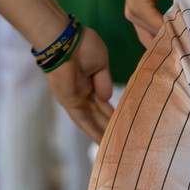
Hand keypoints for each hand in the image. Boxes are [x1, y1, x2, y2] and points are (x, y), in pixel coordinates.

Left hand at [47, 24, 114, 141]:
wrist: (65, 40)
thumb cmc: (83, 45)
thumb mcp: (101, 62)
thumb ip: (104, 81)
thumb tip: (107, 99)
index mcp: (90, 82)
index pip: (103, 103)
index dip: (112, 113)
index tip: (124, 122)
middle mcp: (82, 93)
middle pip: (97, 115)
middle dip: (108, 128)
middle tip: (122, 142)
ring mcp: (75, 99)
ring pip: (90, 120)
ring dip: (102, 134)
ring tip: (115, 148)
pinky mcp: (70, 102)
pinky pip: (83, 120)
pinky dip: (92, 131)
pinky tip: (102, 141)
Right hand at [125, 0, 181, 46]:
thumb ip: (179, 0)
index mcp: (138, 7)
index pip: (160, 28)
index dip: (176, 36)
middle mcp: (131, 15)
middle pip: (152, 36)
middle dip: (170, 42)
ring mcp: (131, 15)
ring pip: (147, 37)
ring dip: (163, 42)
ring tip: (183, 49)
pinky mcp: (136, 13)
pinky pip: (146, 31)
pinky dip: (158, 36)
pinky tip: (173, 41)